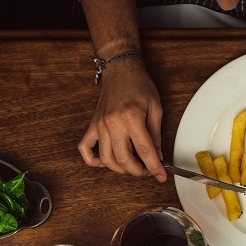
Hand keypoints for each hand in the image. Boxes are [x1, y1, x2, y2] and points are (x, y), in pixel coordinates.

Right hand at [78, 62, 166, 179]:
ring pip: (106, 159)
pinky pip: (85, 148)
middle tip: (148, 171)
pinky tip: (104, 162)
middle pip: (124, 159)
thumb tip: (157, 157)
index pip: (145, 150)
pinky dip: (93, 160)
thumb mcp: (155, 108)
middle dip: (138, 171)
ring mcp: (100, 125)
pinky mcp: (92, 125)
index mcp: (131, 117)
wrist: (120, 69)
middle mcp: (113, 123)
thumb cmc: (139, 85)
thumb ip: (156, 135)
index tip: (161, 176)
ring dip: (120, 169)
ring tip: (132, 167)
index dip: (154, 167)